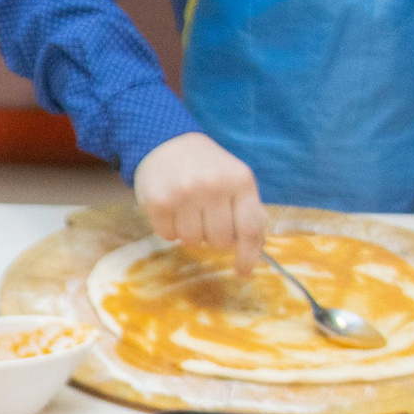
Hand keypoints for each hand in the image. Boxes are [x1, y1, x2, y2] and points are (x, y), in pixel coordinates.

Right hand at [135, 132, 265, 272]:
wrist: (166, 142)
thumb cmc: (206, 166)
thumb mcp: (234, 179)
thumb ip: (247, 210)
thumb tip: (255, 248)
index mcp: (240, 181)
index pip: (249, 228)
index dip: (248, 255)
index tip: (242, 271)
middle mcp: (213, 187)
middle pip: (220, 240)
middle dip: (214, 238)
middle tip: (207, 221)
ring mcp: (184, 194)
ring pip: (192, 241)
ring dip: (190, 234)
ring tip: (188, 212)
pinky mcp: (158, 202)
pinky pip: (168, 236)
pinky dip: (170, 229)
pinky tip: (171, 210)